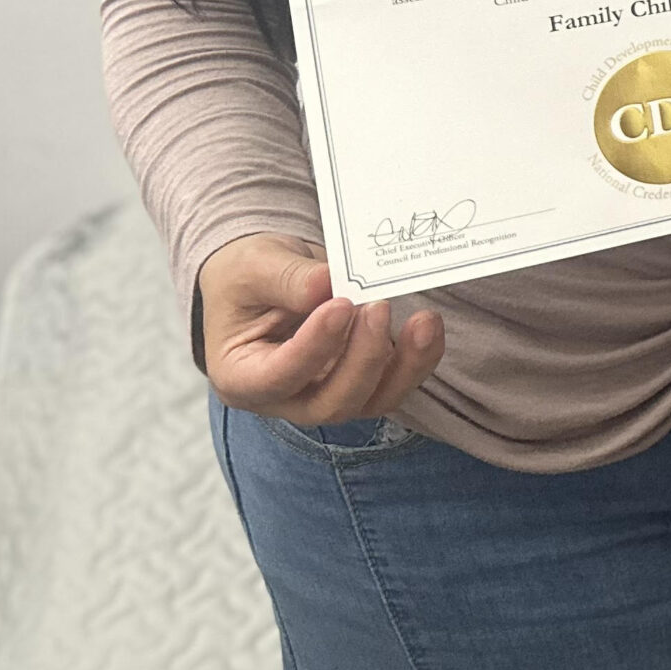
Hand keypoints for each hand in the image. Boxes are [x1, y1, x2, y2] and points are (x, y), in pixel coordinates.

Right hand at [198, 234, 443, 425]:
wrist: (267, 276)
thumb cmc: (248, 275)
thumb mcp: (253, 265)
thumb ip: (285, 278)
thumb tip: (326, 285)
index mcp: (242, 376)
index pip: (277, 379)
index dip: (313, 349)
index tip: (341, 305)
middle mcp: (286, 397)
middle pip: (330, 404)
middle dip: (363, 360)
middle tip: (378, 308)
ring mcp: (327, 392)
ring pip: (371, 402)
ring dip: (404, 366)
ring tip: (423, 320)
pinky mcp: (362, 379)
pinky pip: (395, 383)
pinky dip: (418, 359)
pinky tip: (428, 326)